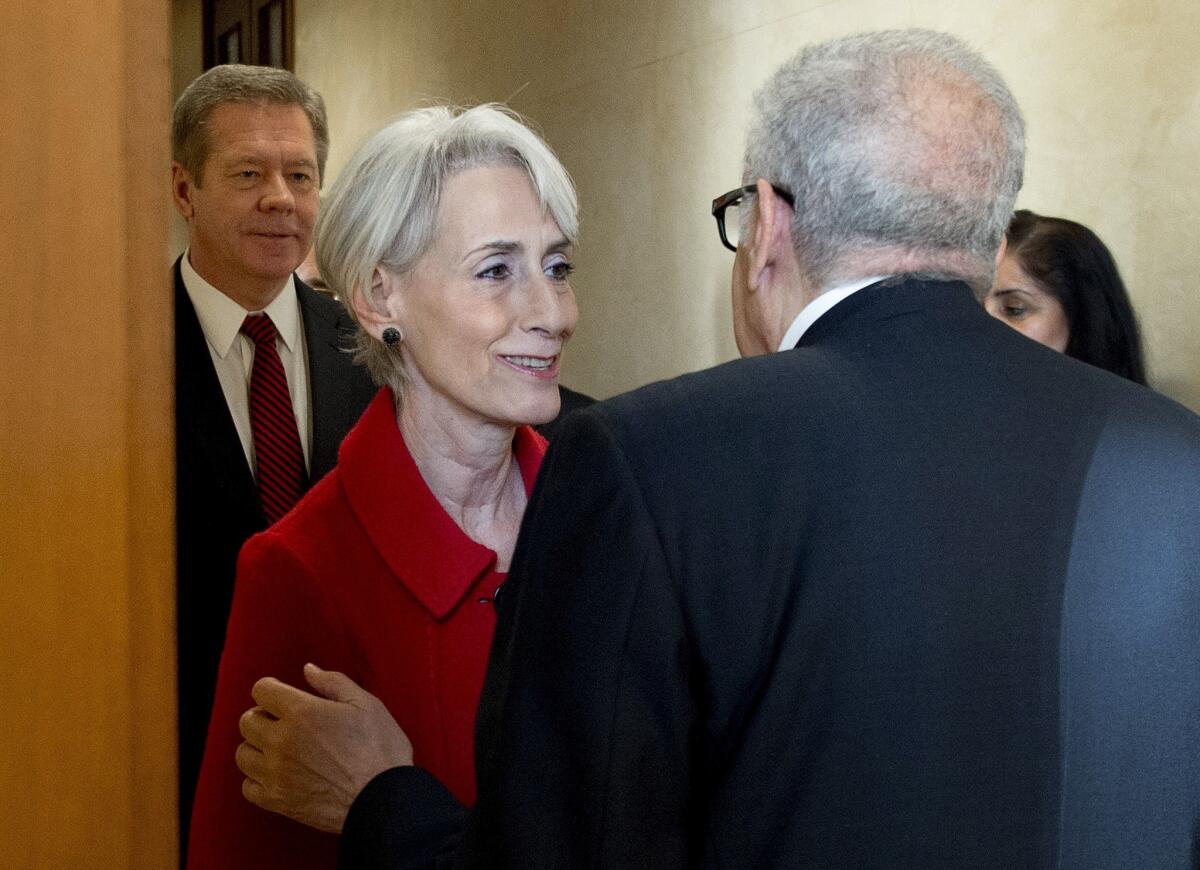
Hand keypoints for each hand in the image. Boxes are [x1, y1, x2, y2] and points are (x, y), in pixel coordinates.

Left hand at [236, 662, 412, 832]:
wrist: (384, 799)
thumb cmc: (380, 750)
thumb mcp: (365, 704)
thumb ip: (333, 683)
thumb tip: (309, 670)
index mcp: (302, 712)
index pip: (262, 691)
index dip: (272, 688)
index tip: (281, 694)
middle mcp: (282, 741)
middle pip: (247, 721)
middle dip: (262, 715)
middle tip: (281, 720)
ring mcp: (276, 773)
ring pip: (243, 753)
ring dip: (257, 746)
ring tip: (278, 748)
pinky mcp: (278, 800)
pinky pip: (248, 786)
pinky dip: (257, 778)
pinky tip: (277, 773)